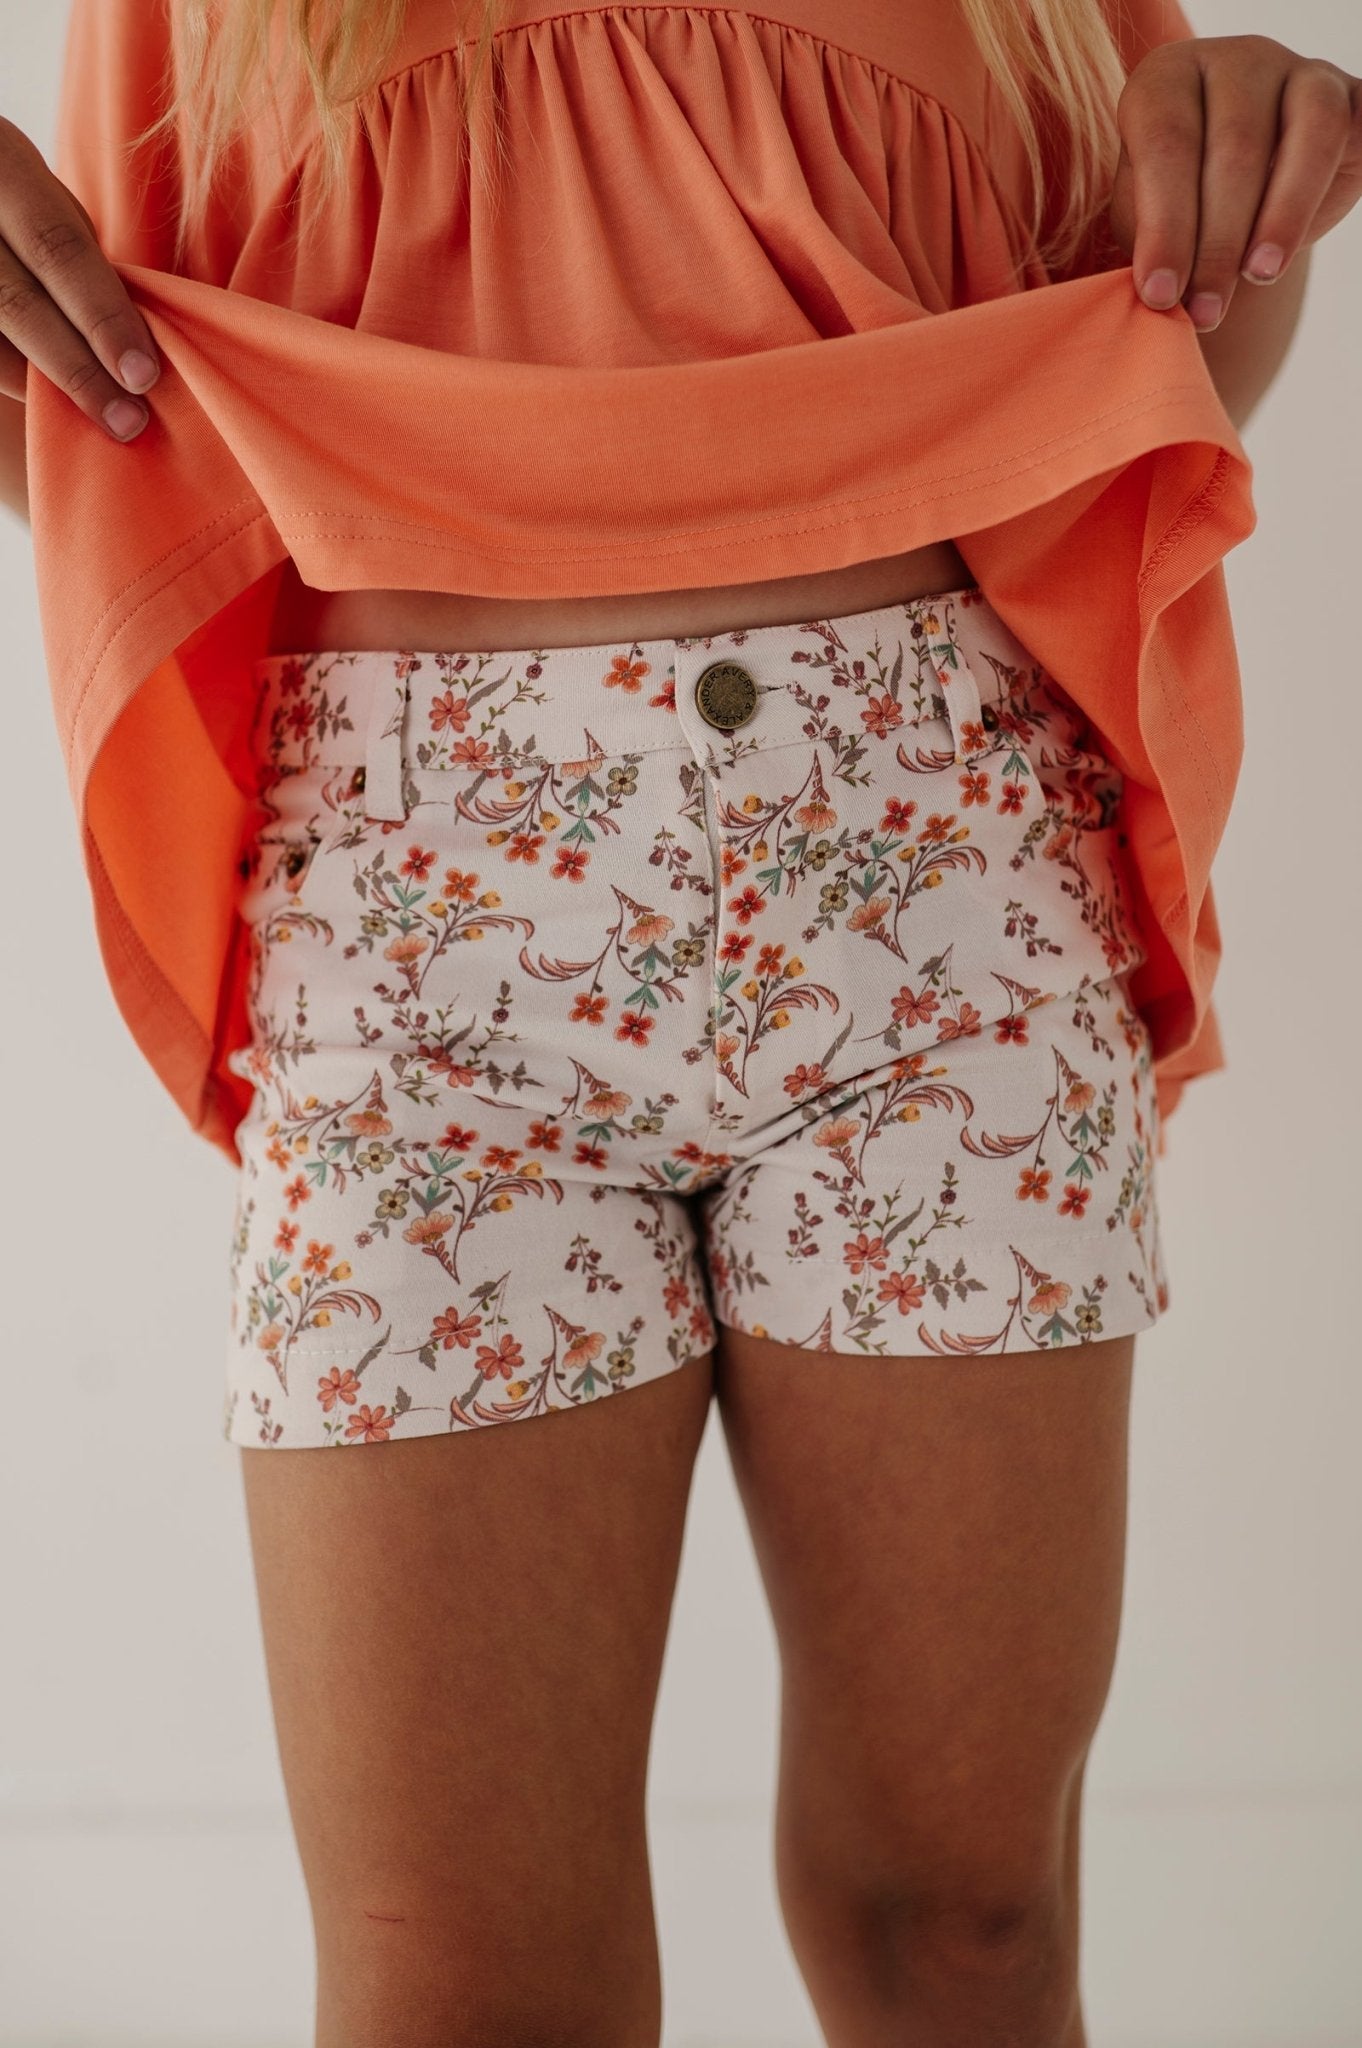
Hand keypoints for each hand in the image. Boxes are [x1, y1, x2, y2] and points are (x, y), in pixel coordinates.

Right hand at [0, 116, 158, 437]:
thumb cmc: (9, 198)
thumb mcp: (40, 199)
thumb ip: (71, 256)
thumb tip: (130, 341)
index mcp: (1, 162)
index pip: (58, 249)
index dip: (103, 317)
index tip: (145, 377)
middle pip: (16, 301)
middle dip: (77, 369)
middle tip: (127, 421)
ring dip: (36, 386)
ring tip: (91, 418)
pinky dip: (6, 376)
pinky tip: (39, 400)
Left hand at [1106, 34, 1361, 329]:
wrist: (1234, 200)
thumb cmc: (1178, 208)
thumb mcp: (1146, 221)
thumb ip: (1148, 239)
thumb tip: (1161, 289)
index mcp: (1166, 80)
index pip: (1167, 144)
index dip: (1165, 226)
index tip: (1160, 293)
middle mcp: (1231, 61)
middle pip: (1235, 147)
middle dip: (1218, 242)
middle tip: (1206, 309)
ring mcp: (1295, 71)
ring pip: (1305, 134)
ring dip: (1281, 217)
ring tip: (1259, 276)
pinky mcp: (1344, 96)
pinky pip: (1345, 136)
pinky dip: (1323, 193)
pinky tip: (1295, 245)